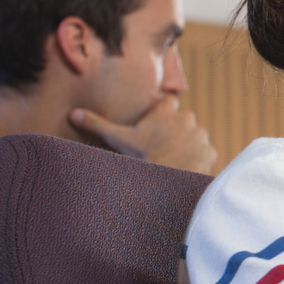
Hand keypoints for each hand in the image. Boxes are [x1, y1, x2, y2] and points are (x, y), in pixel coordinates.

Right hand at [70, 95, 216, 173]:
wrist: (167, 181)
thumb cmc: (141, 157)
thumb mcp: (117, 139)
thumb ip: (96, 124)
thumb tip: (72, 114)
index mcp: (166, 111)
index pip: (169, 102)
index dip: (162, 113)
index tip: (155, 125)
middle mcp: (187, 119)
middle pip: (182, 120)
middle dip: (175, 130)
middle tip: (161, 145)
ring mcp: (201, 135)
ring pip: (195, 136)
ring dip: (187, 144)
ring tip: (171, 158)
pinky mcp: (211, 152)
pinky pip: (205, 152)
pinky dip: (197, 159)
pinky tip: (184, 167)